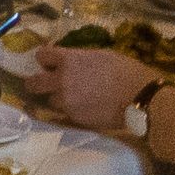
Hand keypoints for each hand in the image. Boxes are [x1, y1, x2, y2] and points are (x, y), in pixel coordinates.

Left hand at [30, 45, 157, 134]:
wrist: (140, 98)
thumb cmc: (126, 71)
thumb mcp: (101, 56)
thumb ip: (79, 59)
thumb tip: (70, 62)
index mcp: (68, 61)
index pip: (42, 55)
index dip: (44, 58)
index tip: (48, 61)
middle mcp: (61, 81)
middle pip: (34, 83)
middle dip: (35, 82)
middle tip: (42, 83)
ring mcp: (66, 101)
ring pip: (51, 100)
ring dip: (58, 98)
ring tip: (74, 98)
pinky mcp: (74, 118)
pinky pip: (66, 113)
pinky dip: (72, 110)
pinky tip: (86, 107)